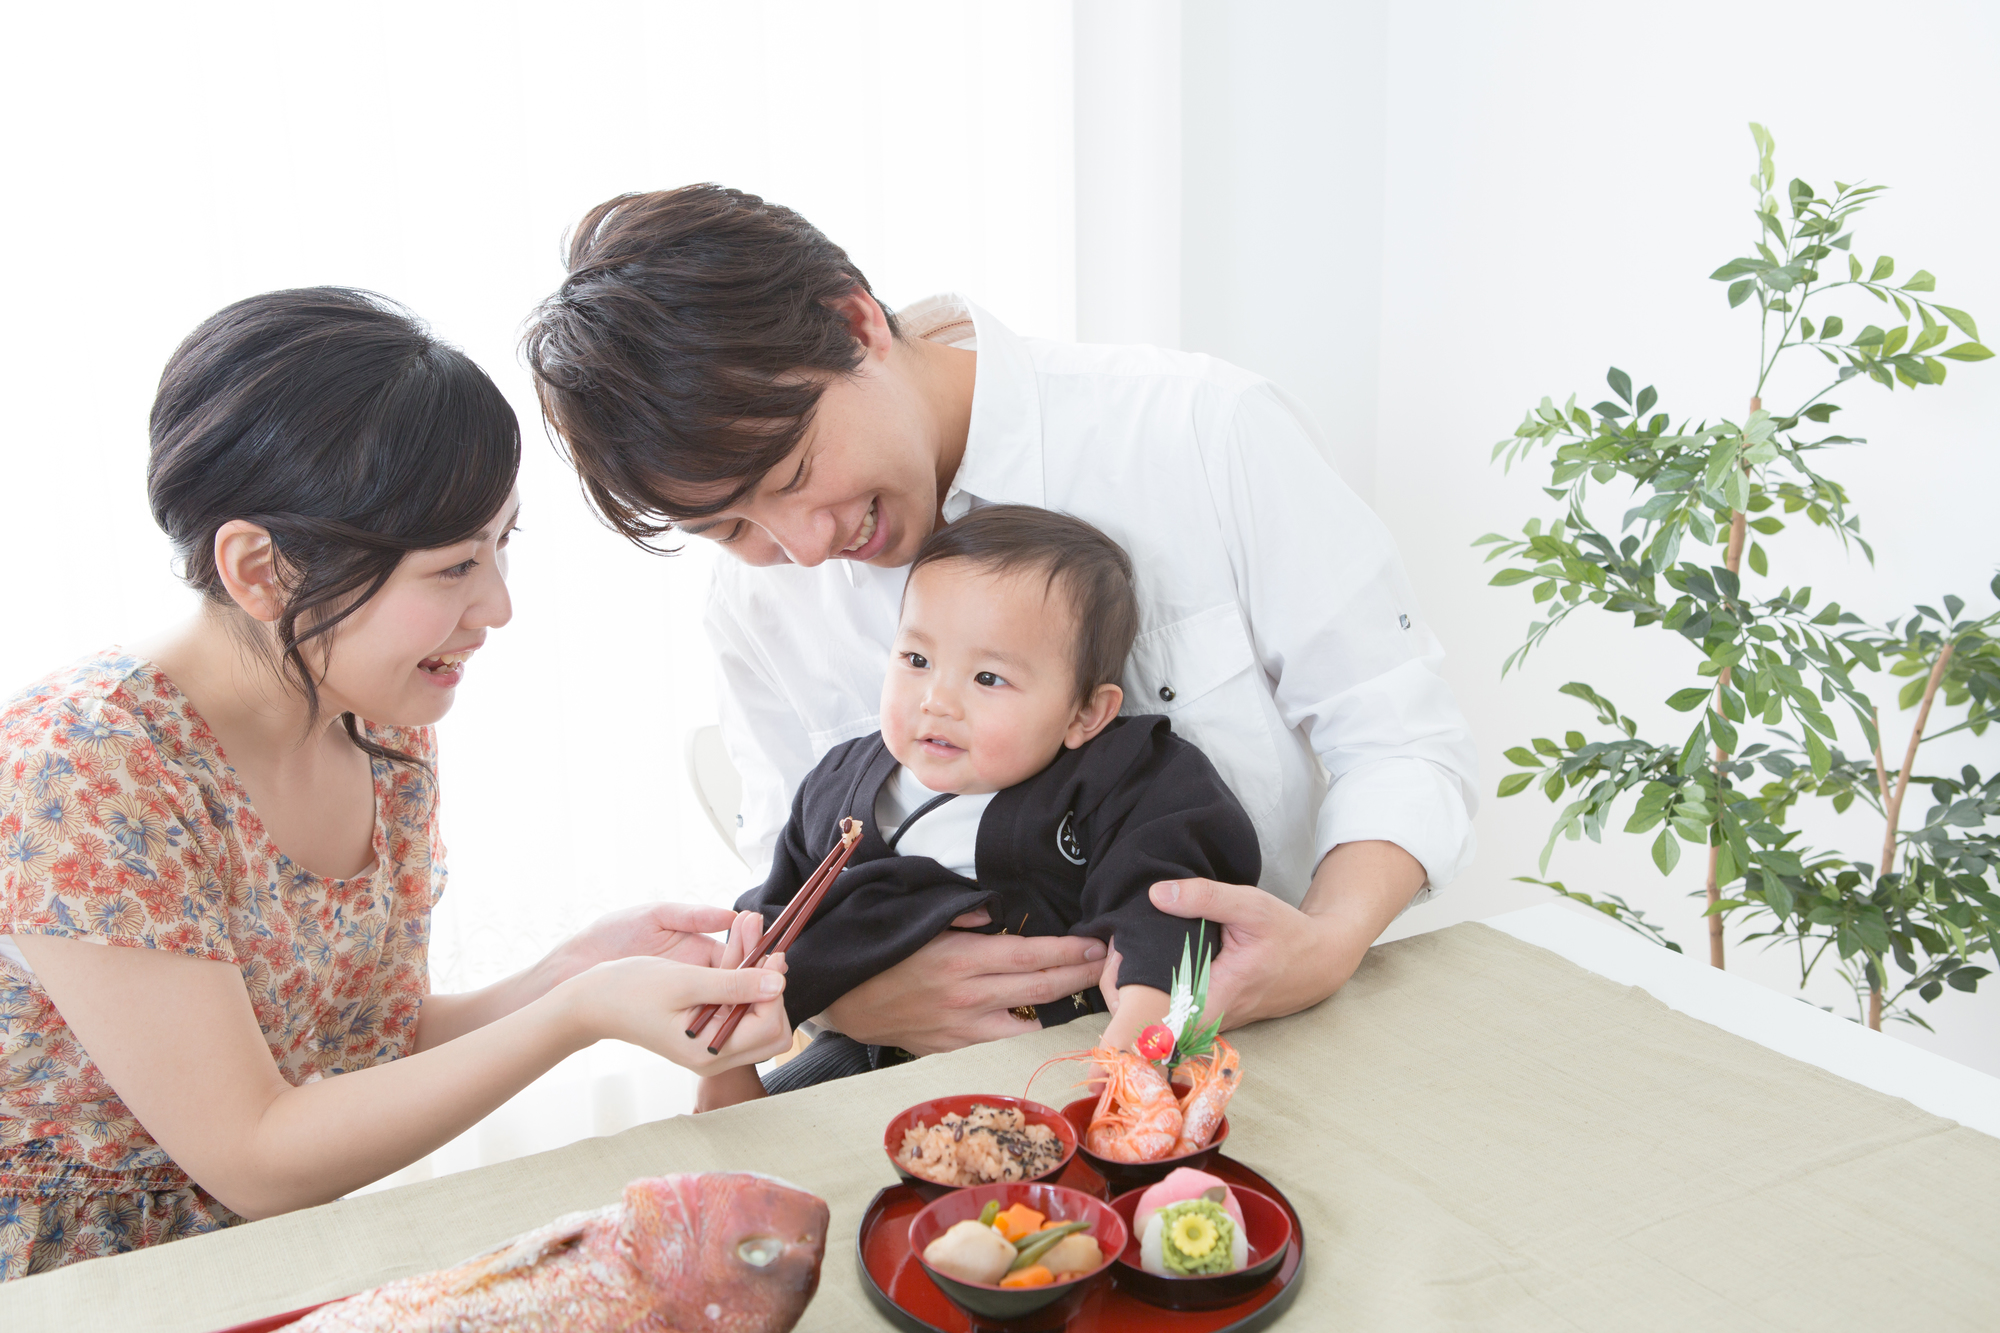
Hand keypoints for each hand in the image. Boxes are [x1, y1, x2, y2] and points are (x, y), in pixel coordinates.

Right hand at [559, 911, 793, 1073]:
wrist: (592, 1002)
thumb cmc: (630, 990)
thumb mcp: (685, 982)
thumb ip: (734, 985)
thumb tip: (779, 982)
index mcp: (709, 1051)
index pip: (769, 1026)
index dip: (774, 987)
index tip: (770, 951)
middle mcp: (716, 1056)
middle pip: (772, 1026)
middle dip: (770, 980)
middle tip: (759, 939)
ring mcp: (713, 1045)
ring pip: (759, 1012)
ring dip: (757, 970)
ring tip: (747, 925)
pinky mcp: (707, 1030)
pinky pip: (739, 1006)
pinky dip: (742, 975)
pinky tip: (736, 941)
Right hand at [819, 930, 1106, 1054]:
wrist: (841, 997)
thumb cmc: (881, 951)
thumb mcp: (917, 921)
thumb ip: (960, 914)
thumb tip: (996, 914)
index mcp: (960, 959)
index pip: (1030, 956)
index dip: (1069, 951)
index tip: (1097, 944)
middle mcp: (967, 996)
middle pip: (1041, 990)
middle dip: (1081, 977)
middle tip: (1111, 966)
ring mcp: (962, 1027)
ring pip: (1028, 1021)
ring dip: (1061, 1006)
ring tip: (1088, 991)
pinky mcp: (954, 1048)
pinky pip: (1002, 1038)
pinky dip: (1026, 1026)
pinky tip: (1043, 1015)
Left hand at [1140, 842, 1424, 1028]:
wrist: (1321, 961)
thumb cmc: (1287, 934)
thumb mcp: (1250, 906)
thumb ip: (1204, 897)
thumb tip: (1157, 894)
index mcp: (1215, 997)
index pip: (1155, 1016)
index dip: (1126, 992)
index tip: (1116, 959)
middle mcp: (1209, 1019)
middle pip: (1148, 1019)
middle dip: (1122, 988)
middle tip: (1115, 949)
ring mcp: (1210, 1022)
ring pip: (1159, 1018)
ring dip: (1137, 991)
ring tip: (1125, 953)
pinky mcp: (1212, 1017)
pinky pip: (1173, 1012)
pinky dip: (1155, 992)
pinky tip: (1146, 964)